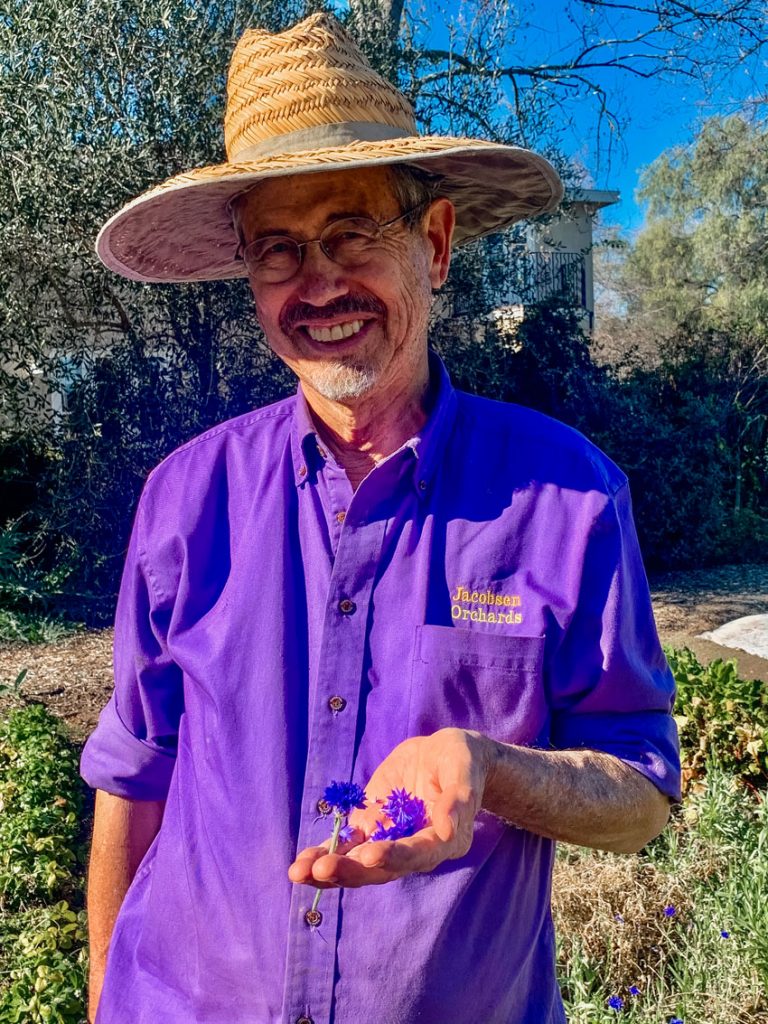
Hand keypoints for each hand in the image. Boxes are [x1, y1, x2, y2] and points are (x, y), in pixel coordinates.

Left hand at [288, 728, 490, 888]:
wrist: (444, 756)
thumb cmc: (462, 760)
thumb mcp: (464, 768)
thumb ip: (458, 798)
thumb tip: (448, 829)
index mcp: (444, 841)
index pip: (418, 853)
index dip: (395, 856)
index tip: (371, 854)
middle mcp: (415, 850)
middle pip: (382, 868)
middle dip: (351, 870)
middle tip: (321, 869)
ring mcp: (390, 840)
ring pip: (359, 863)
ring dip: (330, 870)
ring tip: (299, 872)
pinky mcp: (371, 828)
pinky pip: (347, 846)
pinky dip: (324, 854)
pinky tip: (301, 864)